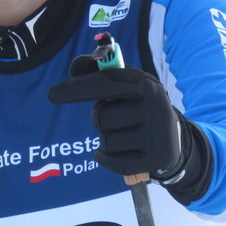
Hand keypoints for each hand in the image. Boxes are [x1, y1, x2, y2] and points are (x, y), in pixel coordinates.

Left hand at [48, 66, 184, 179]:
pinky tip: (117, 151)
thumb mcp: (130, 86)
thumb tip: (76, 65)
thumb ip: (103, 74)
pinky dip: (106, 157)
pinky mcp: (153, 160)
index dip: (76, 89)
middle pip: (101, 116)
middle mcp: (154, 108)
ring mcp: (155, 136)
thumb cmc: (140, 106)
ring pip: (106, 140)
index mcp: (146, 84)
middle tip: (114, 118)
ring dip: (105, 139)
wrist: (173, 139)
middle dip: (99, 118)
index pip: (104, 84)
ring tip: (122, 134)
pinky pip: (111, 160)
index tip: (52, 95)